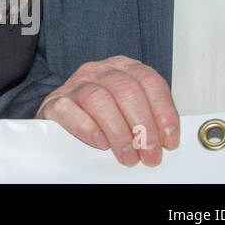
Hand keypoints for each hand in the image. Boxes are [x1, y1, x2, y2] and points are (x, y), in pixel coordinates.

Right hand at [36, 56, 180, 166]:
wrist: (64, 116)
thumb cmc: (101, 116)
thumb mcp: (129, 109)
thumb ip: (148, 116)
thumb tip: (169, 140)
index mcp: (123, 68)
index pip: (150, 82)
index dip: (164, 113)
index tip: (169, 140)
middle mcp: (99, 71)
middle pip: (126, 90)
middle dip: (143, 127)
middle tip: (149, 154)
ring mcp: (75, 84)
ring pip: (99, 99)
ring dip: (118, 132)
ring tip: (127, 155)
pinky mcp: (55, 102)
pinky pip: (68, 110)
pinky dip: (87, 128)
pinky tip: (100, 142)